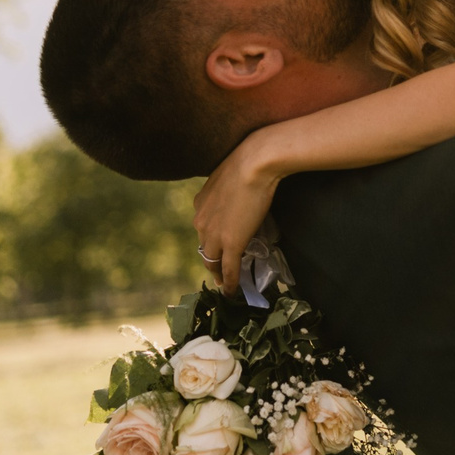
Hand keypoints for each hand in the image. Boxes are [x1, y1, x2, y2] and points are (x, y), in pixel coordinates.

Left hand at [193, 138, 281, 290]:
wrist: (255, 163)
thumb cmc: (248, 161)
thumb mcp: (229, 176)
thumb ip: (228, 190)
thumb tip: (240, 192)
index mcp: (200, 204)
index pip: (204, 229)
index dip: (211, 240)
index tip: (218, 247)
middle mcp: (201, 221)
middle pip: (204, 248)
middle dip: (212, 260)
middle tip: (221, 271)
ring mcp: (215, 235)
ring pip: (213, 261)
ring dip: (220, 274)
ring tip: (226, 284)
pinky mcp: (231, 244)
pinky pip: (229, 270)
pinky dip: (231, 283)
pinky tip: (233, 292)